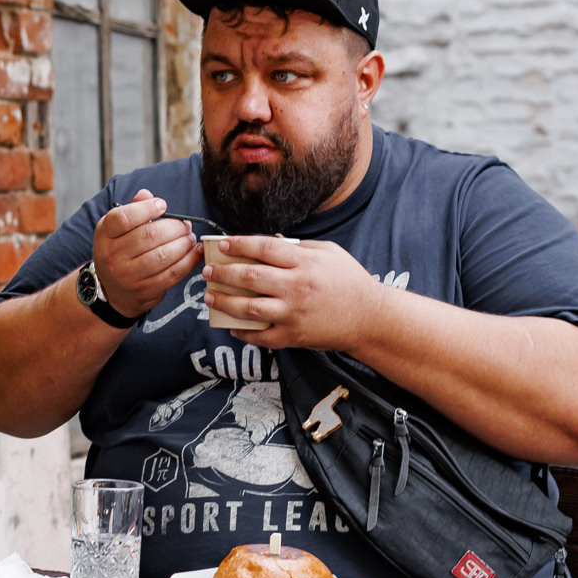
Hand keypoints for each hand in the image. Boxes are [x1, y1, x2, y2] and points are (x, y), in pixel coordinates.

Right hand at [91, 190, 202, 318]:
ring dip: (184, 243)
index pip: (124, 218)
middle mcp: (112, 255)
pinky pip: (173, 273)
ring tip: (189, 238)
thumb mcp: (117, 229)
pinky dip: (189, 261)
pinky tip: (194, 252)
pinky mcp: (145, 290)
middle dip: (175, 227)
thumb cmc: (119, 252)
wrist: (113, 290)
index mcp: (105, 234)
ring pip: (164, 255)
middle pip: (150, 235)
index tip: (162, 205)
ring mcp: (128, 275)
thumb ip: (133, 210)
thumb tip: (146, 195)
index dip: (147, 208)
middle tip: (185, 224)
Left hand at [203, 236, 388, 350]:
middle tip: (207, 270)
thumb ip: (300, 246)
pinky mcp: (293, 336)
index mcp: (305, 263)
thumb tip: (271, 241)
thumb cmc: (350, 281)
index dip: (239, 245)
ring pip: (248, 308)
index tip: (222, 244)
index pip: (264, 249)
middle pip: (249, 278)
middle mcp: (296, 287)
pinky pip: (260, 336)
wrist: (369, 318)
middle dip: (223, 273)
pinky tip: (230, 326)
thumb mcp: (330, 253)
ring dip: (223, 302)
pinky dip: (242, 332)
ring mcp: (293, 314)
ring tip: (209, 296)